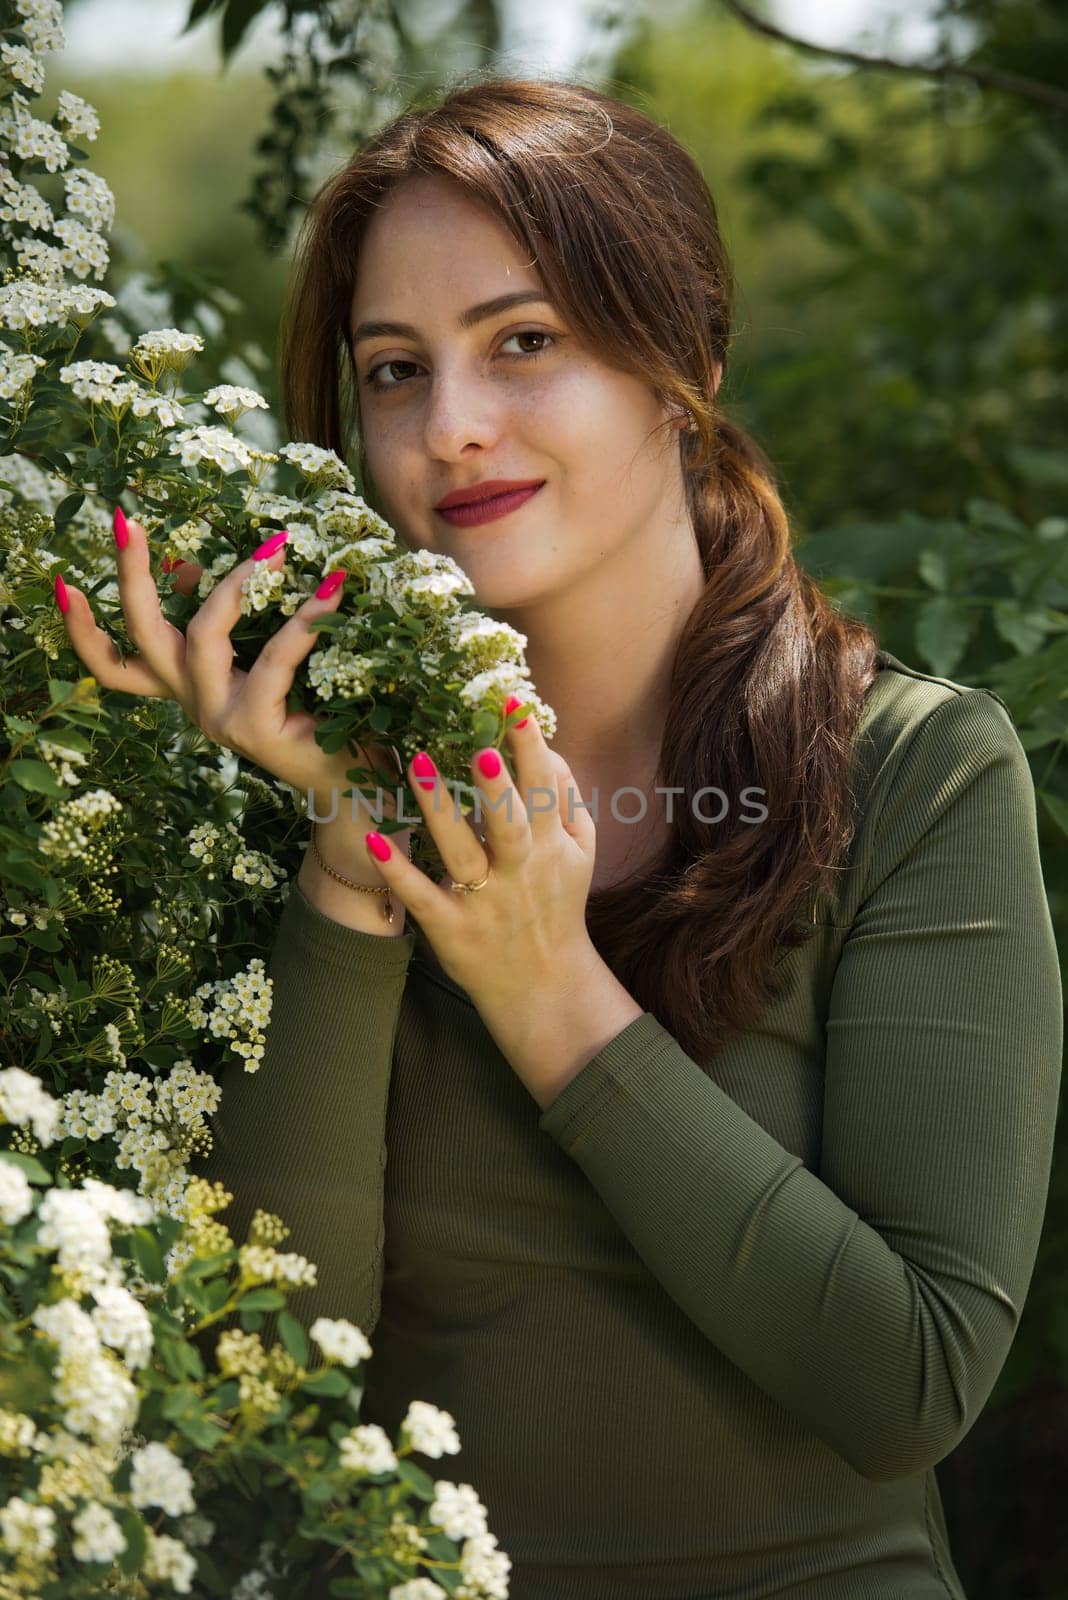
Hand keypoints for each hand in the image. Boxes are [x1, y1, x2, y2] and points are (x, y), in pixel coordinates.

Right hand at [56, 514, 412, 875]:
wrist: (354, 783)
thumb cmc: (320, 711)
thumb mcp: (268, 659)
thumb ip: (231, 622)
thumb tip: (190, 567)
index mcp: (188, 688)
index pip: (115, 664)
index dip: (84, 628)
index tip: (63, 582)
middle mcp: (193, 703)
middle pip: (141, 637)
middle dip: (129, 575)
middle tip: (125, 521)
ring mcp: (219, 717)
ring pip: (202, 636)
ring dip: (236, 584)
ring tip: (276, 548)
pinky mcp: (255, 727)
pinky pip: (273, 661)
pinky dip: (302, 623)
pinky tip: (330, 593)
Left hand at [360, 705, 602, 1061]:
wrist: (543, 985)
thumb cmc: (556, 904)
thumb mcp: (578, 853)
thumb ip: (566, 800)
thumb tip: (549, 748)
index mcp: (549, 847)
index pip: (542, 790)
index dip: (530, 747)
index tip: (514, 704)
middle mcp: (519, 871)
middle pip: (508, 824)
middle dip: (495, 786)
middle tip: (478, 744)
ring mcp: (483, 901)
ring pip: (461, 853)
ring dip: (440, 811)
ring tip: (419, 764)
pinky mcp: (450, 928)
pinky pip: (422, 897)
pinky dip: (400, 872)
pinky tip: (377, 841)